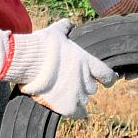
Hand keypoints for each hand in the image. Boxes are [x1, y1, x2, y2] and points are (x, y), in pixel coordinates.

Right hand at [0, 19, 117, 117]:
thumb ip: (65, 28)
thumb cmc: (42, 45)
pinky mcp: (67, 106)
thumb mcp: (55, 32)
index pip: (106, 74)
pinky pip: (78, 113)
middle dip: (84, 85)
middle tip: (72, 83)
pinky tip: (76, 112)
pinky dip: (78, 112)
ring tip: (66, 93)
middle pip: (91, 88)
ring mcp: (77, 93)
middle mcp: (85, 78)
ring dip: (77, 96)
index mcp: (87, 61)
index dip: (108, 78)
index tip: (108, 82)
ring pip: (84, 99)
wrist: (29, 61)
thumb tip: (69, 23)